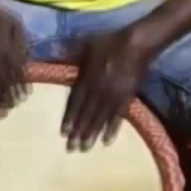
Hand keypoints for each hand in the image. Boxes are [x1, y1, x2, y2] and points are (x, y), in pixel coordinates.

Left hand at [61, 26, 154, 149]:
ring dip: (92, 134)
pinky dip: (112, 129)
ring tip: (85, 148)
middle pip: (86, 114)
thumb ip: (69, 52)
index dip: (69, 117)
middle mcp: (98, 90)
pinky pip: (119, 117)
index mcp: (87, 78)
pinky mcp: (128, 98)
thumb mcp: (85, 44)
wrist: (137, 44)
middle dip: (78, 132)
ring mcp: (114, 95)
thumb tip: (53, 53)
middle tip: (71, 149)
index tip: (63, 133)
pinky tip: (107, 141)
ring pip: (100, 118)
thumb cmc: (109, 42)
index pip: (75, 102)